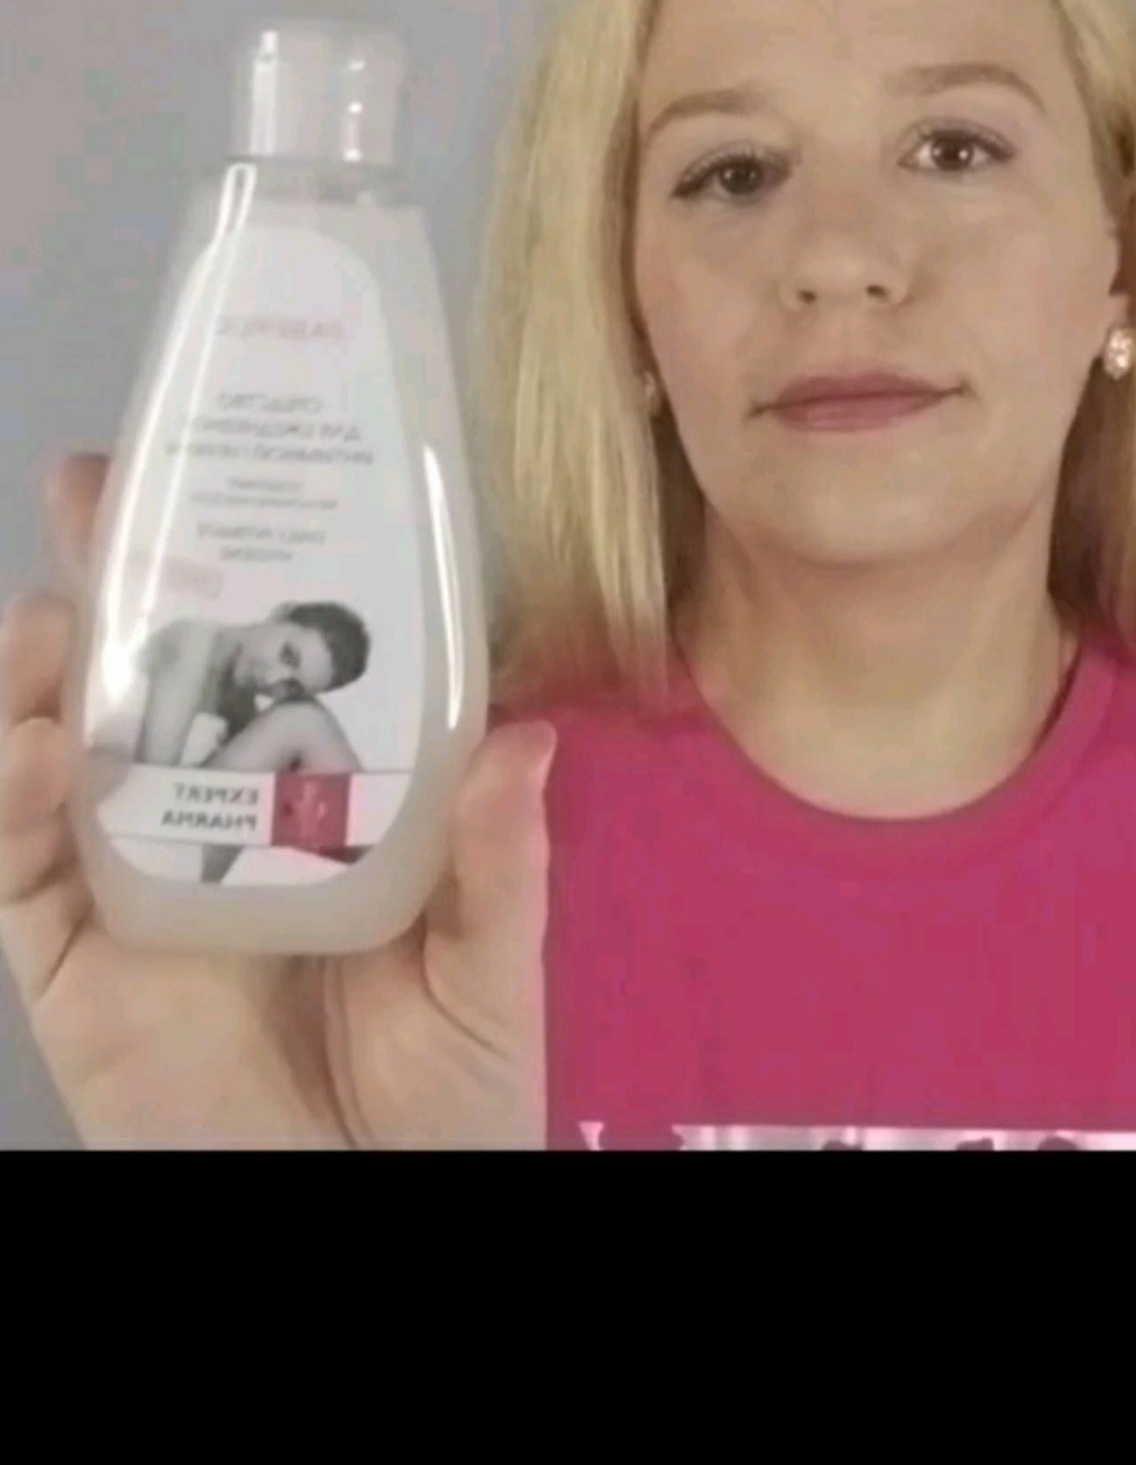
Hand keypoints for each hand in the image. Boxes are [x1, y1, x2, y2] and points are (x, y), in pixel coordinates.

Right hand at [0, 453, 554, 1148]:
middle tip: (94, 486)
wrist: (360, 1224)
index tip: (236, 466)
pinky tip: (44, 750)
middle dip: (115, 575)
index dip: (244, 565)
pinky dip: (10, 803)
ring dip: (42, 672)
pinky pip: (17, 872)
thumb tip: (528, 739)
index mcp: (314, 797)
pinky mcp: (73, 962)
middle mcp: (212, 819)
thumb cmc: (441, 1101)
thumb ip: (501, 866)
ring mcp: (132, 884)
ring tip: (54, 618)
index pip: (267, 659)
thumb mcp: (489, 974)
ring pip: (56, 751)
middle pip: (144, 676)